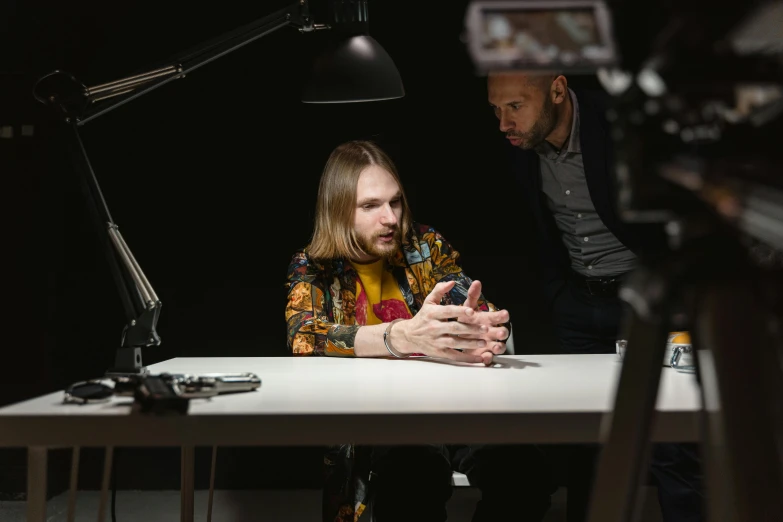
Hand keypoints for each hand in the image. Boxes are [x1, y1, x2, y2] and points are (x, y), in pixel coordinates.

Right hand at [392, 281, 506, 365]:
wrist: (409, 335)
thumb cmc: (423, 316)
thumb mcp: (429, 301)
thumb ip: (440, 290)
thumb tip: (453, 282)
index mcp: (432, 313)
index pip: (448, 311)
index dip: (460, 311)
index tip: (472, 311)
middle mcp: (433, 327)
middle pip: (454, 328)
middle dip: (470, 328)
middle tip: (485, 328)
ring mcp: (436, 341)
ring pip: (455, 343)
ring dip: (470, 343)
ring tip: (484, 342)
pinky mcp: (439, 352)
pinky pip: (454, 356)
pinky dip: (466, 358)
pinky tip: (478, 359)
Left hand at [457, 280, 509, 352]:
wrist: (458, 335)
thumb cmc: (466, 320)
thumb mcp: (468, 308)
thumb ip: (473, 296)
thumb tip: (476, 282)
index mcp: (489, 319)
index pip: (499, 316)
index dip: (502, 316)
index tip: (505, 314)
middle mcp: (492, 332)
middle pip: (502, 332)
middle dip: (502, 332)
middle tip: (501, 331)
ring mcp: (489, 344)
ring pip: (499, 346)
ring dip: (499, 346)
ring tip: (497, 346)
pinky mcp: (484, 355)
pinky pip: (489, 358)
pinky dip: (488, 358)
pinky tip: (486, 358)